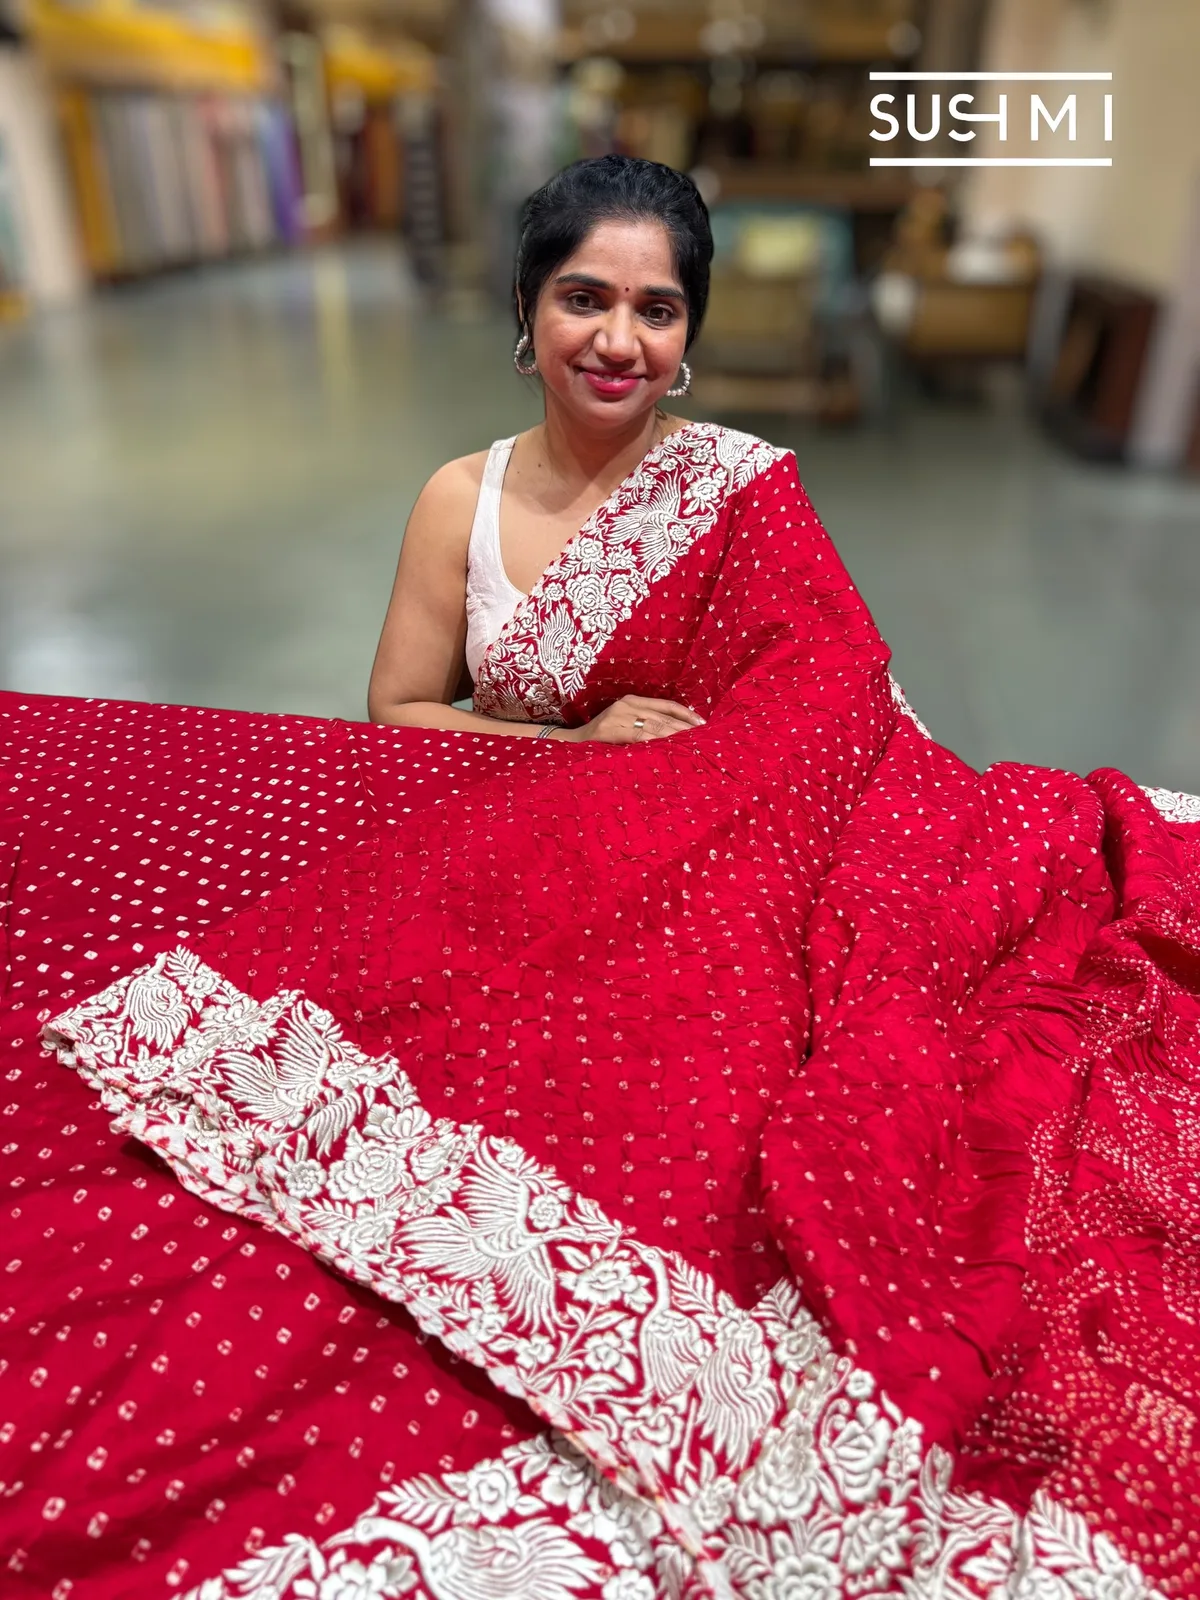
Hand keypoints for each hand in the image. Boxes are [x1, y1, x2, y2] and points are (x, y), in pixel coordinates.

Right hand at [556, 695, 704, 744]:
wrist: (570, 744)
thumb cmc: (600, 739)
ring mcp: (617, 717)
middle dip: (685, 728)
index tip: (703, 724)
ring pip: (655, 728)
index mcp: (630, 701)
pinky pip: (640, 738)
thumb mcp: (623, 725)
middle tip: (705, 738)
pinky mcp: (610, 731)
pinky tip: (670, 751)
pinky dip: (657, 744)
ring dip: (676, 738)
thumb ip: (644, 725)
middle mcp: (625, 705)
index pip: (665, 705)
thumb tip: (676, 734)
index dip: (685, 714)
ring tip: (693, 746)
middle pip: (663, 717)